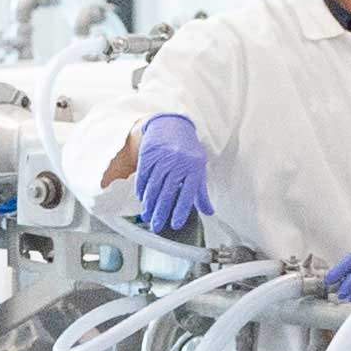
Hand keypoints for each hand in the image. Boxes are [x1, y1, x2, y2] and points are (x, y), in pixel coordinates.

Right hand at [128, 115, 211, 236]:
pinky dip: (141, 190)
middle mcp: (178, 164)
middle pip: (167, 193)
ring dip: (149, 204)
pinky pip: (143, 176)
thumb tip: (209, 212)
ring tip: (147, 216)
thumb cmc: (188, 150)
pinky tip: (142, 199)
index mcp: (194, 168)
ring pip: (153, 187)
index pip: (187, 195)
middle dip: (161, 212)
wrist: (172, 125)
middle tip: (156, 226)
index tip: (175, 225)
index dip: (180, 211)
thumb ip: (201, 192)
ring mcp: (162, 159)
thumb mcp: (199, 168)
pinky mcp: (149, 155)